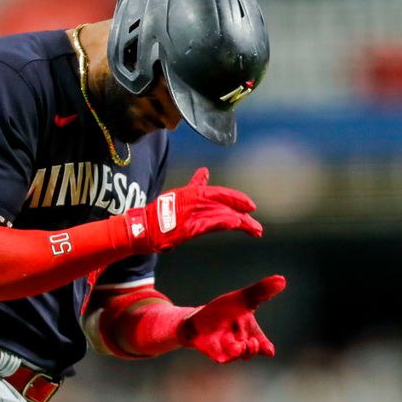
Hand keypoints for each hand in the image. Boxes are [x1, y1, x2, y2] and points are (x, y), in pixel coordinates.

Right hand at [125, 167, 261, 253]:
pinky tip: (235, 224)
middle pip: (225, 205)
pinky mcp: (188, 227)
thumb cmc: (162, 212)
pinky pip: (209, 224)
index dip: (238, 199)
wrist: (144, 226)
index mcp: (194, 192)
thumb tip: (204, 171)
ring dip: (240, 223)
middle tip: (258, 226)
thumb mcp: (181, 194)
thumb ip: (196, 184)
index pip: (221, 193)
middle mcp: (194, 200)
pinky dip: (223, 223)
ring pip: (221, 215)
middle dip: (244, 215)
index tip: (251, 206)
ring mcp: (191, 213)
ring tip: (254, 230)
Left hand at [177, 275, 285, 363]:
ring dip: (238, 351)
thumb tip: (282, 279)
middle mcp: (241, 345)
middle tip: (253, 342)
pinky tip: (220, 346)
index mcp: (252, 335)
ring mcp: (227, 350)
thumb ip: (261, 291)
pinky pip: (219, 357)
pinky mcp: (212, 351)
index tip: (268, 349)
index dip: (267, 349)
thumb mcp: (243, 298)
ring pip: (235, 355)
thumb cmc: (226, 311)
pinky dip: (221, 353)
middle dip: (252, 350)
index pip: (265, 347)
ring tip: (238, 346)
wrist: (200, 319)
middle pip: (250, 352)